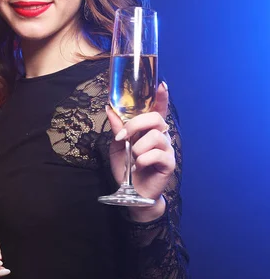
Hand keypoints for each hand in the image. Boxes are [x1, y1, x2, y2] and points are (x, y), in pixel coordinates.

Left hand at [107, 82, 174, 221]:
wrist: (132, 193)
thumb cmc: (126, 168)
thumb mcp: (117, 146)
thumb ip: (117, 128)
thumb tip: (110, 109)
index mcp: (149, 130)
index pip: (158, 110)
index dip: (161, 97)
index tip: (161, 85)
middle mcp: (161, 136)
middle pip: (155, 118)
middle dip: (136, 125)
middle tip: (123, 137)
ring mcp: (167, 149)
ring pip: (156, 136)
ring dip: (137, 147)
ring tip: (133, 158)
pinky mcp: (169, 163)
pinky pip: (157, 154)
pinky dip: (143, 160)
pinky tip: (138, 167)